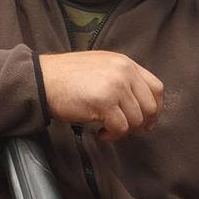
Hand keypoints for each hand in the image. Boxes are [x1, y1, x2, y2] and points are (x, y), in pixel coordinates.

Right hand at [40, 49, 162, 140]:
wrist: (42, 79)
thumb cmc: (67, 78)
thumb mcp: (101, 68)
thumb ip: (122, 80)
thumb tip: (139, 106)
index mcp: (125, 63)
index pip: (156, 88)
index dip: (155, 108)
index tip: (147, 121)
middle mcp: (124, 72)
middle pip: (149, 107)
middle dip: (139, 124)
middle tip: (124, 129)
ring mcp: (115, 86)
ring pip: (135, 120)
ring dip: (122, 131)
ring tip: (106, 128)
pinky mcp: (105, 102)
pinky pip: (120, 128)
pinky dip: (111, 135)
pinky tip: (99, 132)